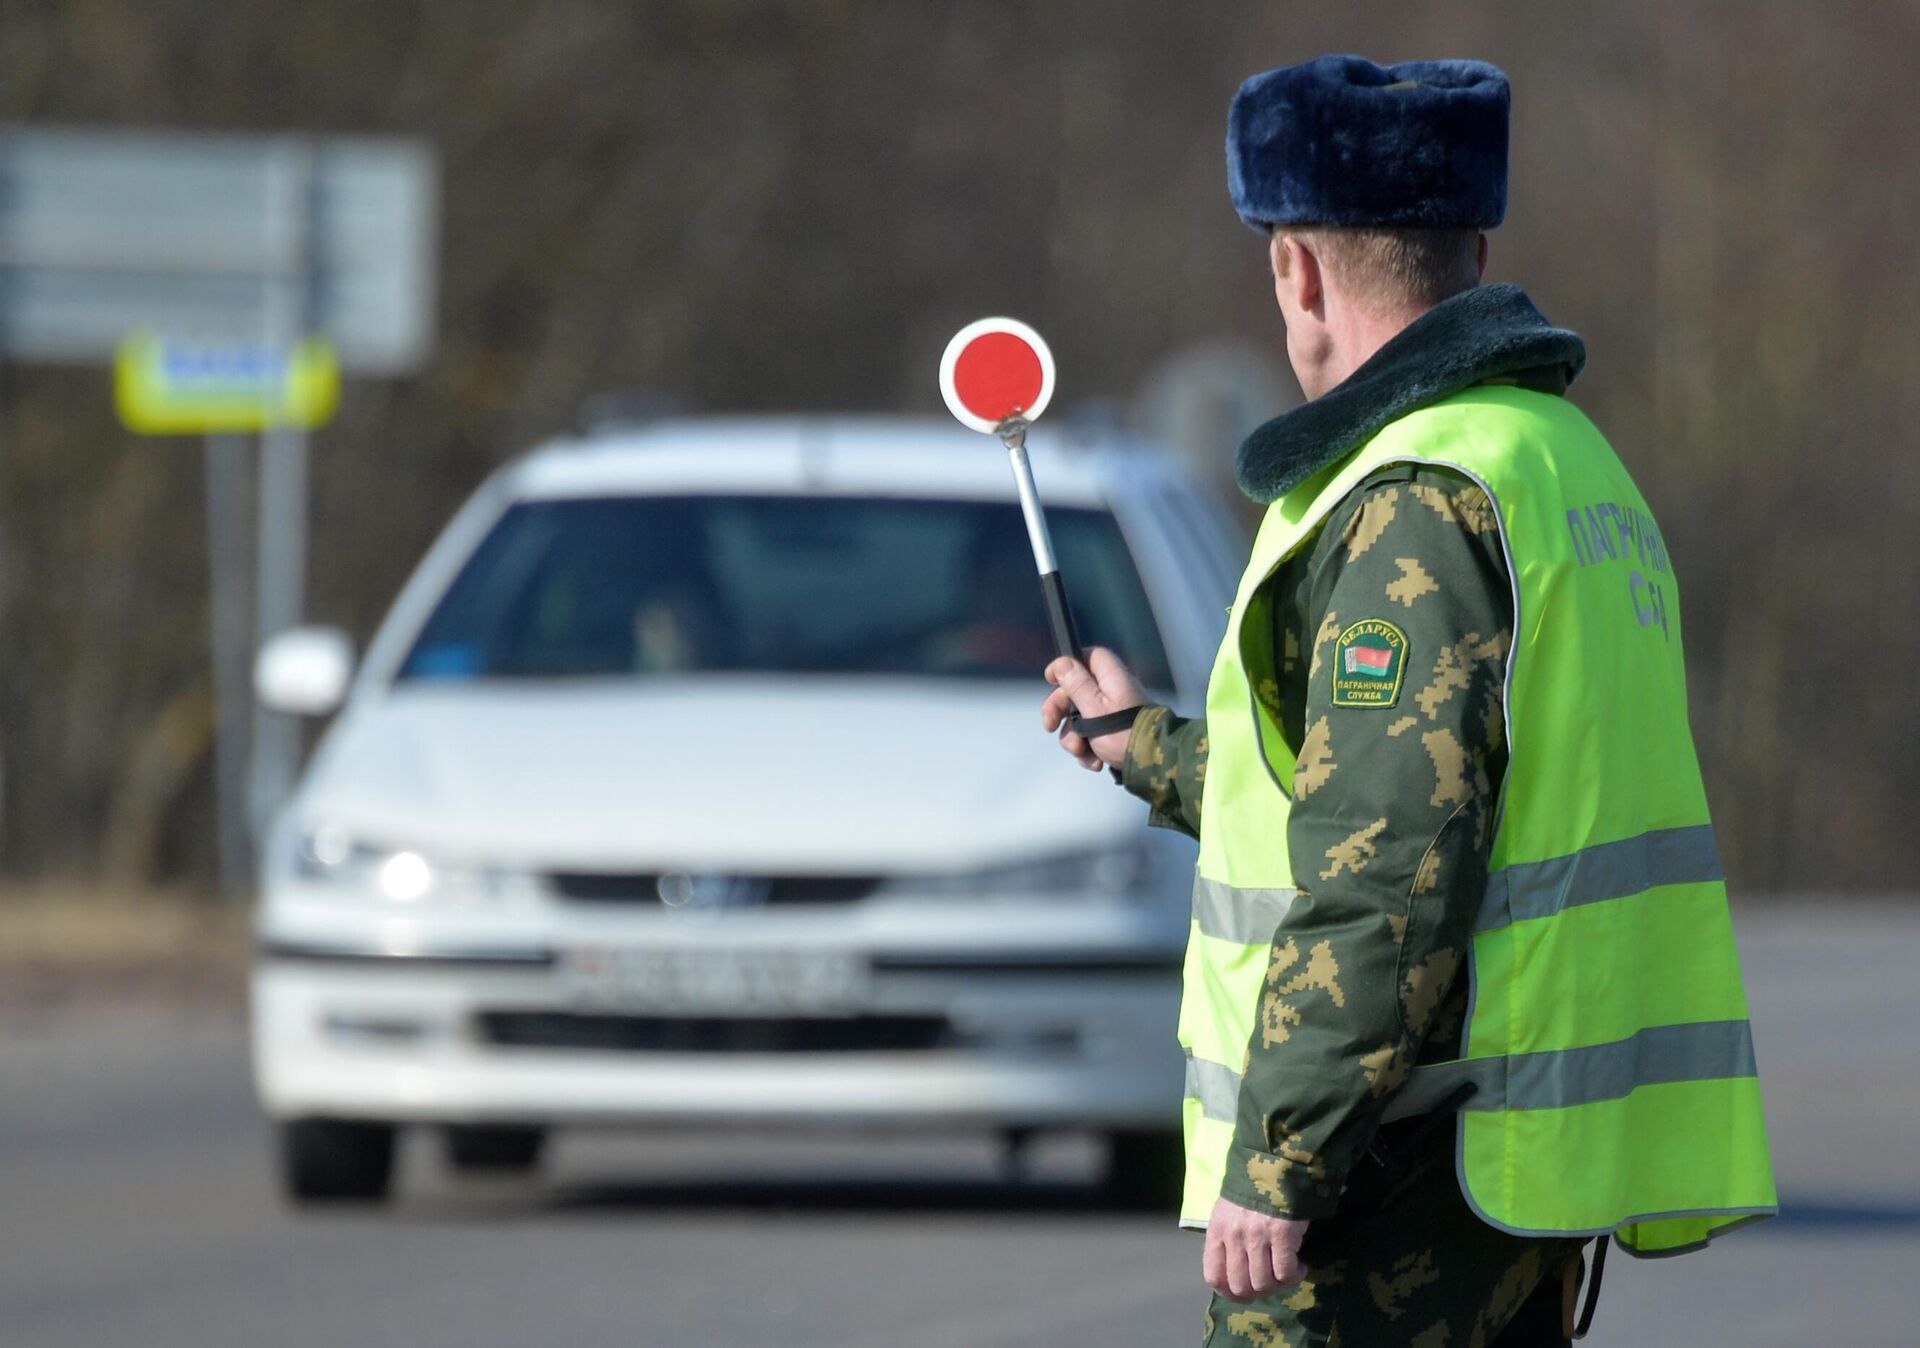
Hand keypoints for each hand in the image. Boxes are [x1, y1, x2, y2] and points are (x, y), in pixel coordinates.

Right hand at [1040, 646, 1145, 770]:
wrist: (1154, 764)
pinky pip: (1092, 737)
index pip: (1087, 657)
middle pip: (1076, 692)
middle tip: (1050, 726)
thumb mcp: (1094, 708)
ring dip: (1075, 739)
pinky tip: (1095, 762)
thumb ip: (1076, 684)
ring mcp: (1114, 713)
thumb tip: (1062, 662)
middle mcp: (1113, 691)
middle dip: (1061, 713)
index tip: (1050, 680)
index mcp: (1111, 677)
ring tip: (1083, 754)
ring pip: (1080, 719)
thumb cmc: (1124, 733)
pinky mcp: (1115, 733)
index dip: (1066, 666)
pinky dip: (1089, 750)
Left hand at [1202, 1196, 1308, 1302]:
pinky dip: (1295, 1276)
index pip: (1214, 1276)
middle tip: (1270, 1284)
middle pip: (1240, 1286)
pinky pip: (1286, 1273)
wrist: (1278, 1163)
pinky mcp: (1283, 1234)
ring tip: (1286, 1274)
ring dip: (1278, 1285)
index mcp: (1217, 1230)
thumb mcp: (1228, 1211)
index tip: (1245, 1294)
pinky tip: (1300, 1266)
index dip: (1229, 1293)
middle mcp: (1234, 1235)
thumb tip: (1236, 1274)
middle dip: (1257, 1292)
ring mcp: (1258, 1236)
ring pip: (1263, 1283)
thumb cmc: (1253, 1189)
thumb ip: (1227, 1240)